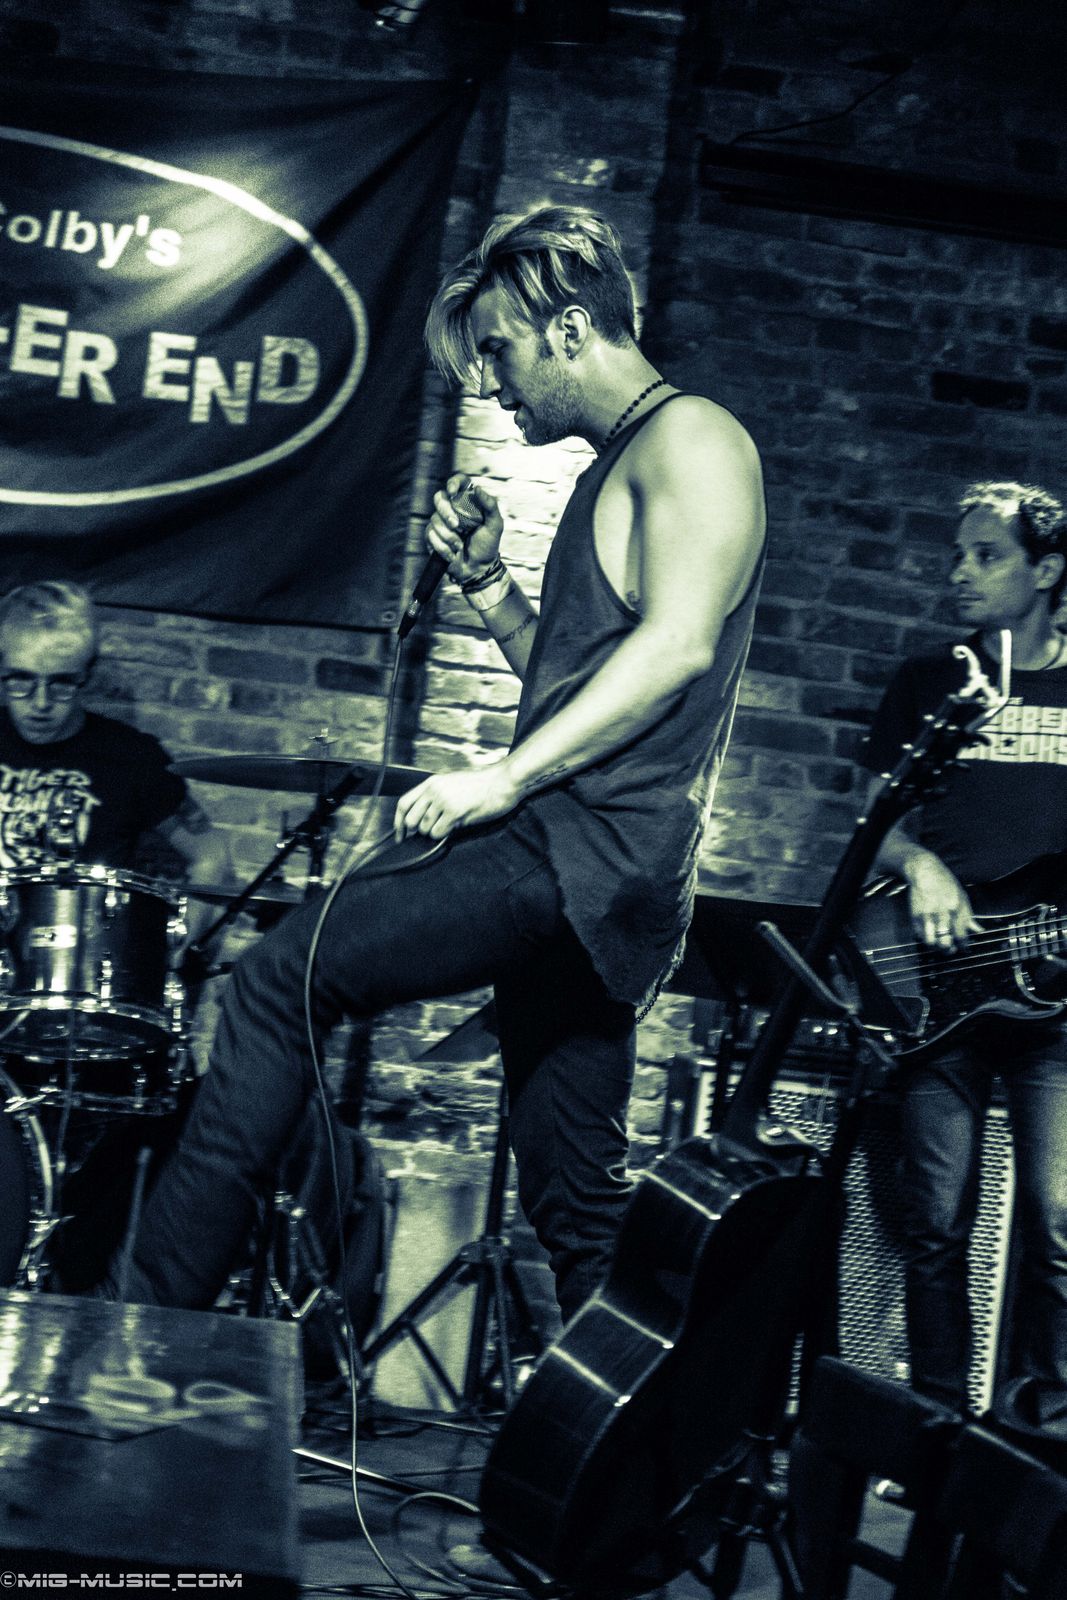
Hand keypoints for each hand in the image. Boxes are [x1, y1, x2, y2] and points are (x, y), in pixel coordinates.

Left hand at [394, 762, 521, 840]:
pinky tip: (456, 825)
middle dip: (418, 830)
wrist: (501, 782)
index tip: (400, 835)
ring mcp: (443, 800)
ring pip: (425, 829)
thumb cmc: (480, 786)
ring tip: (451, 823)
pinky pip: (438, 833)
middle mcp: (433, 790)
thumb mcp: (451, 785)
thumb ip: (434, 798)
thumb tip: (421, 822)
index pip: (403, 804)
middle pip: (411, 820)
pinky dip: (444, 834)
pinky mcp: (454, 811)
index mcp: (431, 783)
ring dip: (435, 832)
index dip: (398, 822)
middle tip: (433, 830)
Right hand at [425, 475, 503, 583]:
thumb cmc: (487, 545)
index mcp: (467, 502)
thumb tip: (477, 489)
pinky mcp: (433, 536)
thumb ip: (490, 505)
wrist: (477, 569)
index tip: (453, 492)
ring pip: (434, 520)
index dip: (453, 483)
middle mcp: (452, 509)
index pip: (458, 483)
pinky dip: (443, 547)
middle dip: (446, 513)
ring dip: (448, 536)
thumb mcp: (495, 525)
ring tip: (459, 546)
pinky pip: (430, 535)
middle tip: (457, 526)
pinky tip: (452, 554)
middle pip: (439, 498)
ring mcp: (441, 522)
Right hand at [904, 851, 979, 947]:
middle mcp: (942, 913)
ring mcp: (927, 915)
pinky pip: (919, 936)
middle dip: (949, 950)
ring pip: (931, 942)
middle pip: (945, 942)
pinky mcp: (915, 915)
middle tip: (950, 949)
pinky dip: (925, 939)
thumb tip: (978, 930)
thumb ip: (968, 916)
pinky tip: (930, 935)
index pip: (961, 935)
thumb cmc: (945, 883)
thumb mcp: (962, 897)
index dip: (963, 946)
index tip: (964, 949)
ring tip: (939, 945)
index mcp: (956, 908)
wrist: (925, 871)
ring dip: (936, 947)